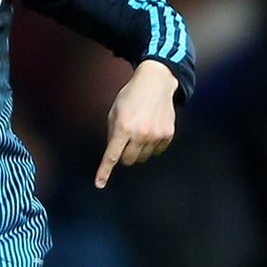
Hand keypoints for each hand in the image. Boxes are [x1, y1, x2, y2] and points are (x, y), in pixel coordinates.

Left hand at [97, 59, 179, 186]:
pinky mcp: (167, 135)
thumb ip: (113, 134)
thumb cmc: (131, 96)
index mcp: (123, 127)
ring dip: (139, 150)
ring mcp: (155, 136)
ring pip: (143, 157)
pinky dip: (152, 145)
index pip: (112, 155)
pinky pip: (156, 151)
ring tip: (140, 130)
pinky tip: (151, 129)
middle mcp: (140, 134)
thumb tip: (115, 154)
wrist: (156, 82)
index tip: (99, 184)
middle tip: (126, 141)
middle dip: (125, 154)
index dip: (104, 171)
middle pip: (128, 161)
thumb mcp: (115, 112)